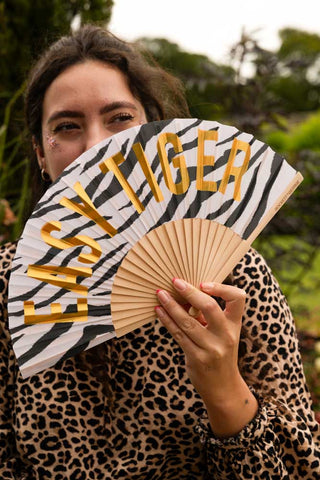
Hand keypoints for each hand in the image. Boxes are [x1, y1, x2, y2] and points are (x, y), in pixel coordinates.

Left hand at [155, 279, 257, 437]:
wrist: (223, 387)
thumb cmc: (220, 352)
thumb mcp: (223, 332)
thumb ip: (208, 314)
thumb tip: (184, 291)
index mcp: (235, 324)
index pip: (238, 298)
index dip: (222, 287)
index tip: (204, 283)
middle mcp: (226, 335)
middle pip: (209, 307)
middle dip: (190, 292)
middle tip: (175, 282)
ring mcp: (212, 348)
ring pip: (187, 321)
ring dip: (171, 305)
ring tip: (160, 293)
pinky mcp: (197, 358)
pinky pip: (178, 335)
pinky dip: (167, 320)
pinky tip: (159, 311)